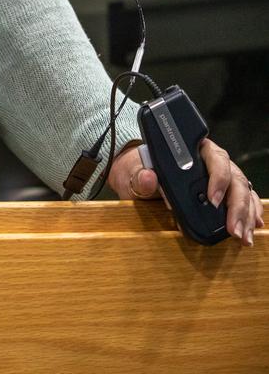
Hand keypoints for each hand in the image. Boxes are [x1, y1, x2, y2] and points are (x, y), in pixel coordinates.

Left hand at [108, 138, 263, 244]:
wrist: (135, 175)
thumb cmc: (136, 169)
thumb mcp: (133, 171)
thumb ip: (140, 176)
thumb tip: (148, 178)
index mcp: (192, 148)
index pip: (215, 157)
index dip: (218, 177)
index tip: (214, 201)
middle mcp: (209, 161)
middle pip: (234, 177)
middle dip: (237, 205)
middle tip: (233, 229)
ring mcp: (218, 177)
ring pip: (242, 190)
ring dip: (246, 213)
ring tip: (242, 236)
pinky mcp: (221, 193)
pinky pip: (243, 200)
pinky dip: (249, 214)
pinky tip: (252, 228)